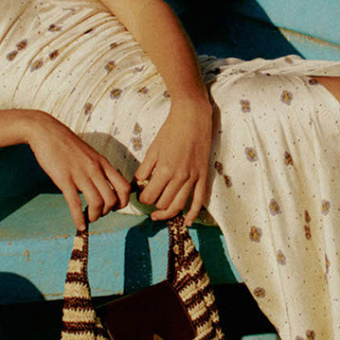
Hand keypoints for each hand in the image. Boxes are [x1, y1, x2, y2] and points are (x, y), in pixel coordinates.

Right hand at [23, 112, 129, 231]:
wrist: (46, 131)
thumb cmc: (66, 144)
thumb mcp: (89, 153)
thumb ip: (98, 168)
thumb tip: (103, 184)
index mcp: (103, 163)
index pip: (124, 187)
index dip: (123, 202)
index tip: (115, 207)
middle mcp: (95, 169)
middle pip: (112, 199)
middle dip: (107, 212)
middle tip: (98, 213)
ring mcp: (80, 174)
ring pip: (97, 203)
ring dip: (95, 216)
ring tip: (89, 219)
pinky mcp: (64, 179)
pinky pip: (75, 203)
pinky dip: (79, 218)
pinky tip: (79, 226)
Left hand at [135, 100, 212, 224]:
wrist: (193, 117)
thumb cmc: (171, 130)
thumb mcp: (153, 149)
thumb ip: (144, 169)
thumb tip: (137, 184)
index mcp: (165, 170)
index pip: (150, 196)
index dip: (142, 198)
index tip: (140, 194)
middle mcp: (180, 177)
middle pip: (164, 203)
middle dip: (153, 205)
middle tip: (149, 199)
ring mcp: (193, 178)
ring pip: (179, 205)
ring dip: (168, 213)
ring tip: (159, 215)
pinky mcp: (203, 176)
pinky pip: (199, 200)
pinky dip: (193, 214)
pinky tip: (187, 222)